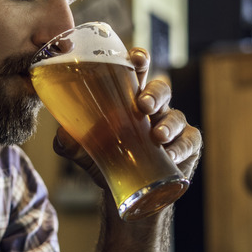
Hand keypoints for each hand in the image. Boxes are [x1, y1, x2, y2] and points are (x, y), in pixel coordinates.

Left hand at [52, 47, 202, 185]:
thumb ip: (70, 143)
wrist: (125, 191)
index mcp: (128, 98)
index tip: (136, 59)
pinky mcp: (186, 146)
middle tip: (143, 104)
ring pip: (176, 116)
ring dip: (168, 124)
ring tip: (157, 135)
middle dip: (154, 92)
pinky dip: (181, 147)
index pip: (136, 71)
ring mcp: (172, 126)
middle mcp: (153, 108)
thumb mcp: (84, 151)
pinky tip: (170, 155)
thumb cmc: (107, 159)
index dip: (139, 60)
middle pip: (161, 89)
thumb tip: (62, 135)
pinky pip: (189, 141)